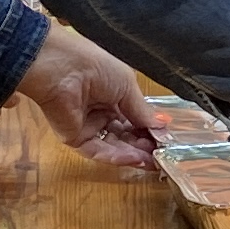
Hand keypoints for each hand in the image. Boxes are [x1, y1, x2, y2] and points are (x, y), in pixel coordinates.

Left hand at [15, 28, 158, 166]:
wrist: (63, 69)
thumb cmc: (96, 67)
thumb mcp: (128, 86)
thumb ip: (143, 111)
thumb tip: (163, 126)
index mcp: (113, 94)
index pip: (135, 118)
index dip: (150, 130)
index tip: (166, 140)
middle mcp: (101, 111)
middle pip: (126, 135)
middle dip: (144, 145)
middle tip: (162, 155)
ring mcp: (88, 126)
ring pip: (114, 146)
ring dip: (133, 154)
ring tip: (153, 160)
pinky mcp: (75, 139)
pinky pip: (98, 150)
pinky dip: (117, 156)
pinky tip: (135, 158)